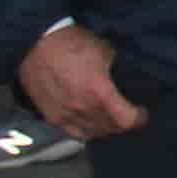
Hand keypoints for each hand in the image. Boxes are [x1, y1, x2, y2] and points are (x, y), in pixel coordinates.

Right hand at [19, 22, 147, 141]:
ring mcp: (65, 115)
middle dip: (123, 123)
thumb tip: (125, 80)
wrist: (35, 43)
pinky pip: (74, 133)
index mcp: (99, 92)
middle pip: (111, 129)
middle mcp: (82, 109)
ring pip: (93, 134)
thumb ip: (117, 71)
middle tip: (126, 113)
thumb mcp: (105, 51)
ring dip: (105, 128)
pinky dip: (86, 131)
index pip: (127, 120)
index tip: (141, 112)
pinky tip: (90, 122)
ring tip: (109, 118)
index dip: (139, 118)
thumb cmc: (72, 43)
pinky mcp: (51, 117)